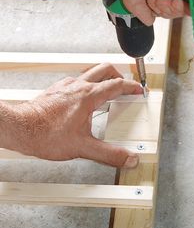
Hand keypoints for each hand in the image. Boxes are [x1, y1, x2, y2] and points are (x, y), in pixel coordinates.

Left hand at [7, 64, 141, 167]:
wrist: (21, 129)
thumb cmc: (46, 135)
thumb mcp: (83, 147)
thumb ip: (109, 154)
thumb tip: (129, 158)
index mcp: (88, 96)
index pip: (116, 85)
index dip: (131, 87)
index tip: (138, 90)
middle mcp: (77, 86)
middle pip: (104, 70)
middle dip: (118, 75)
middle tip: (124, 86)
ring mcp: (65, 86)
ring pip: (89, 73)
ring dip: (102, 79)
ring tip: (106, 92)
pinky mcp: (56, 91)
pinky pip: (76, 81)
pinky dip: (86, 86)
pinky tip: (83, 101)